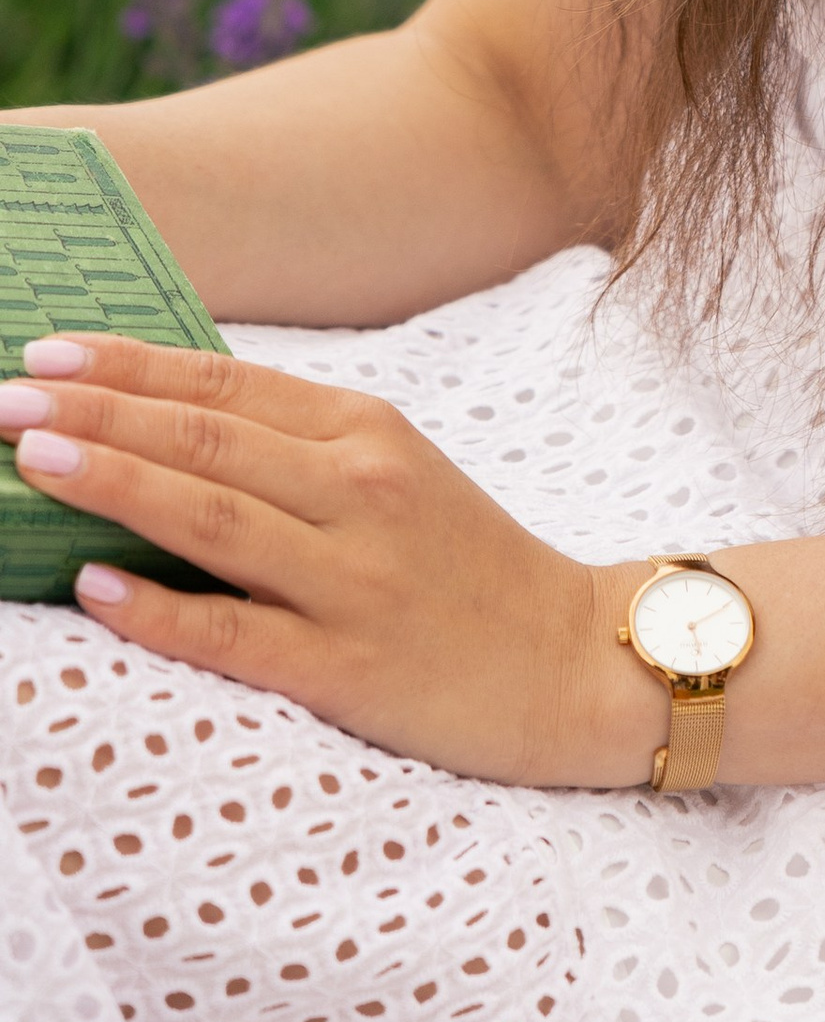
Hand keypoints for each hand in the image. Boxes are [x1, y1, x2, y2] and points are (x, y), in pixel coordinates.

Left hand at [1, 336, 659, 786]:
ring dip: (114, 483)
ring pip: (214, 518)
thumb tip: (163, 428)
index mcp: (369, 432)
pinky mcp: (351, 669)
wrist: (571, 662)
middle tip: (5, 398)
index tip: (45, 353)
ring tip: (29, 458)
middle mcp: (361, 490)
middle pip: (207, 440)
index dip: (129, 368)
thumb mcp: (399, 475)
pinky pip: (236, 635)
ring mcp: (355, 579)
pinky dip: (161, 608)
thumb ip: (298, 449)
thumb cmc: (468, 566)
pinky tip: (95, 586)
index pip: (226, 384)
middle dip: (95, 415)